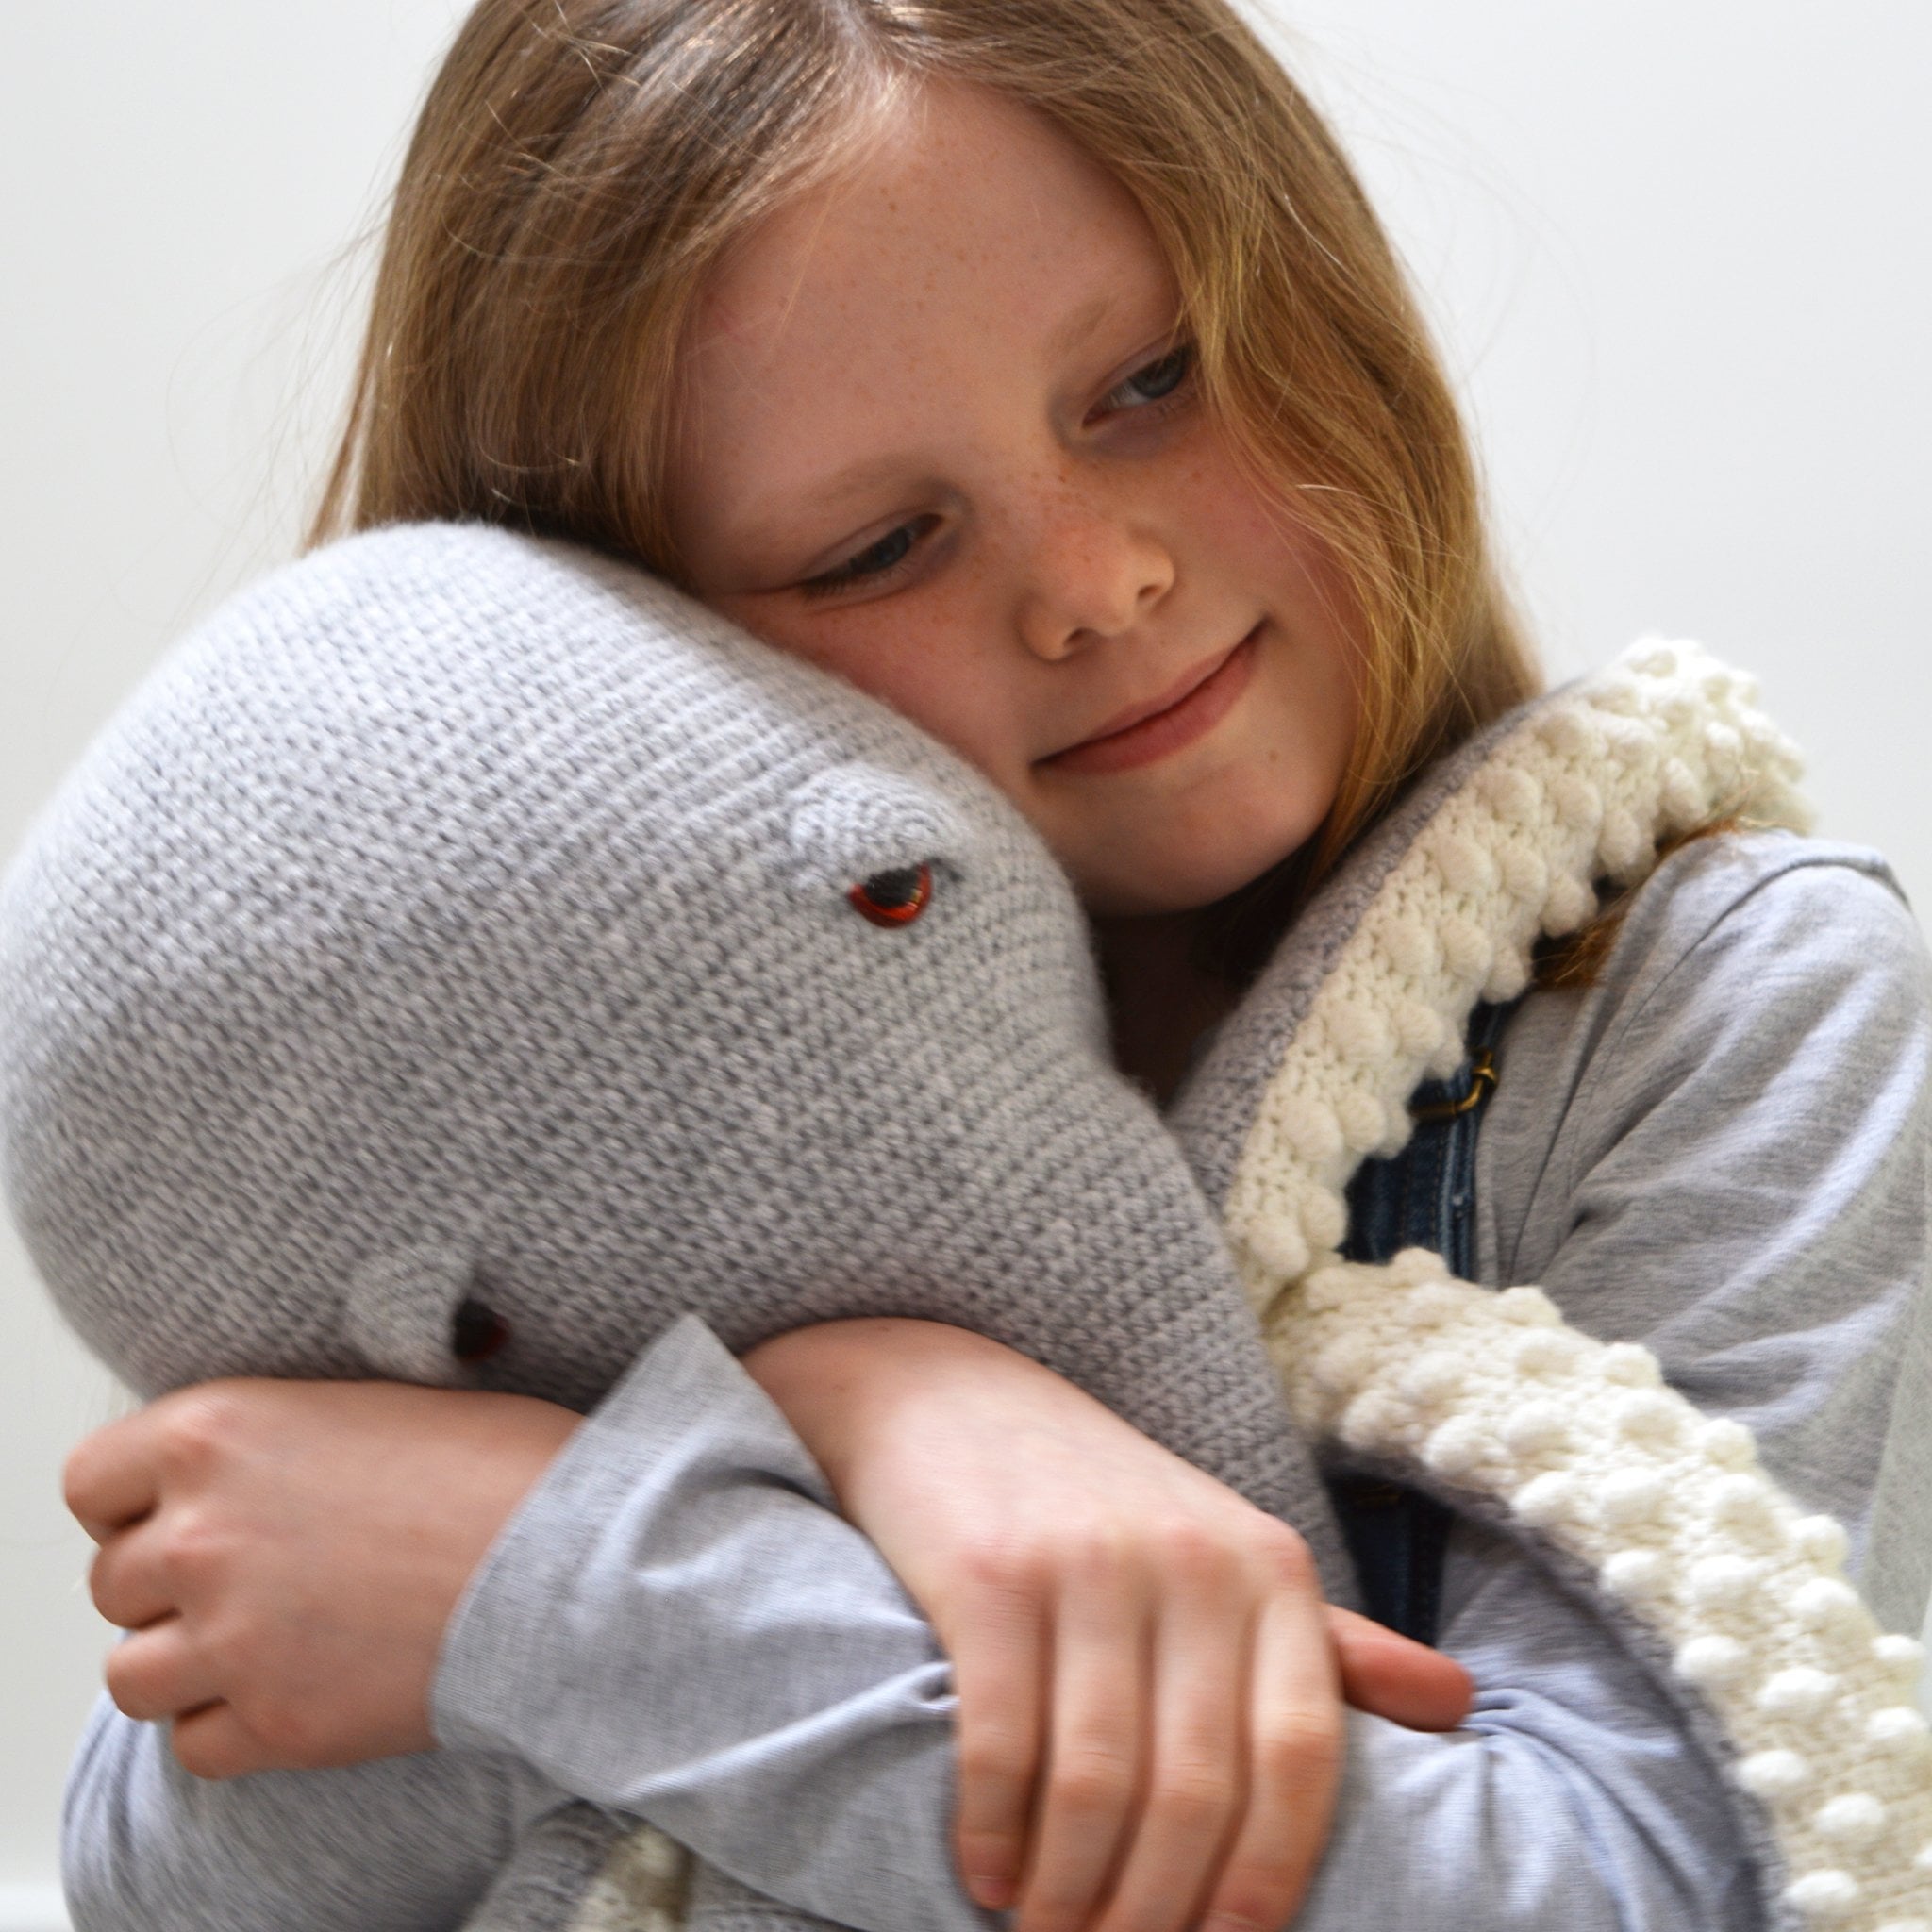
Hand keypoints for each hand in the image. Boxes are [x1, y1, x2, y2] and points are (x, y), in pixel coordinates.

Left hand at [63, 1377, 579, 1778]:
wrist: (578, 1555)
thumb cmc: (502, 1463)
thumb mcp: (368, 1403)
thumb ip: (272, 1444)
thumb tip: (235, 1480)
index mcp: (217, 1432)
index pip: (93, 1481)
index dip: (136, 1501)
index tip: (182, 1511)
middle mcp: (200, 1534)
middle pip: (113, 1582)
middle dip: (171, 1583)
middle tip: (255, 1576)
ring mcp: (230, 1638)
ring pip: (132, 1674)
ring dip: (187, 1661)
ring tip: (264, 1642)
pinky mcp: (275, 1723)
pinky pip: (194, 1745)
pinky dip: (235, 1726)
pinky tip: (299, 1686)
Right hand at [744, 1319, 1471, 1931]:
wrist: (947, 1394)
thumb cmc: (1099, 1499)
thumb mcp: (1225, 1551)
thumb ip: (1330, 1643)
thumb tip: (1460, 1706)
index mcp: (1267, 1568)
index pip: (1299, 1757)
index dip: (1270, 1876)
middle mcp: (1188, 1562)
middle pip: (1196, 1791)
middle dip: (1155, 1909)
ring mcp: (1085, 1565)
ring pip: (1100, 1783)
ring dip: (1072, 1891)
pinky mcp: (988, 1575)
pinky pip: (1004, 1740)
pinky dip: (995, 1830)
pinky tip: (987, 1872)